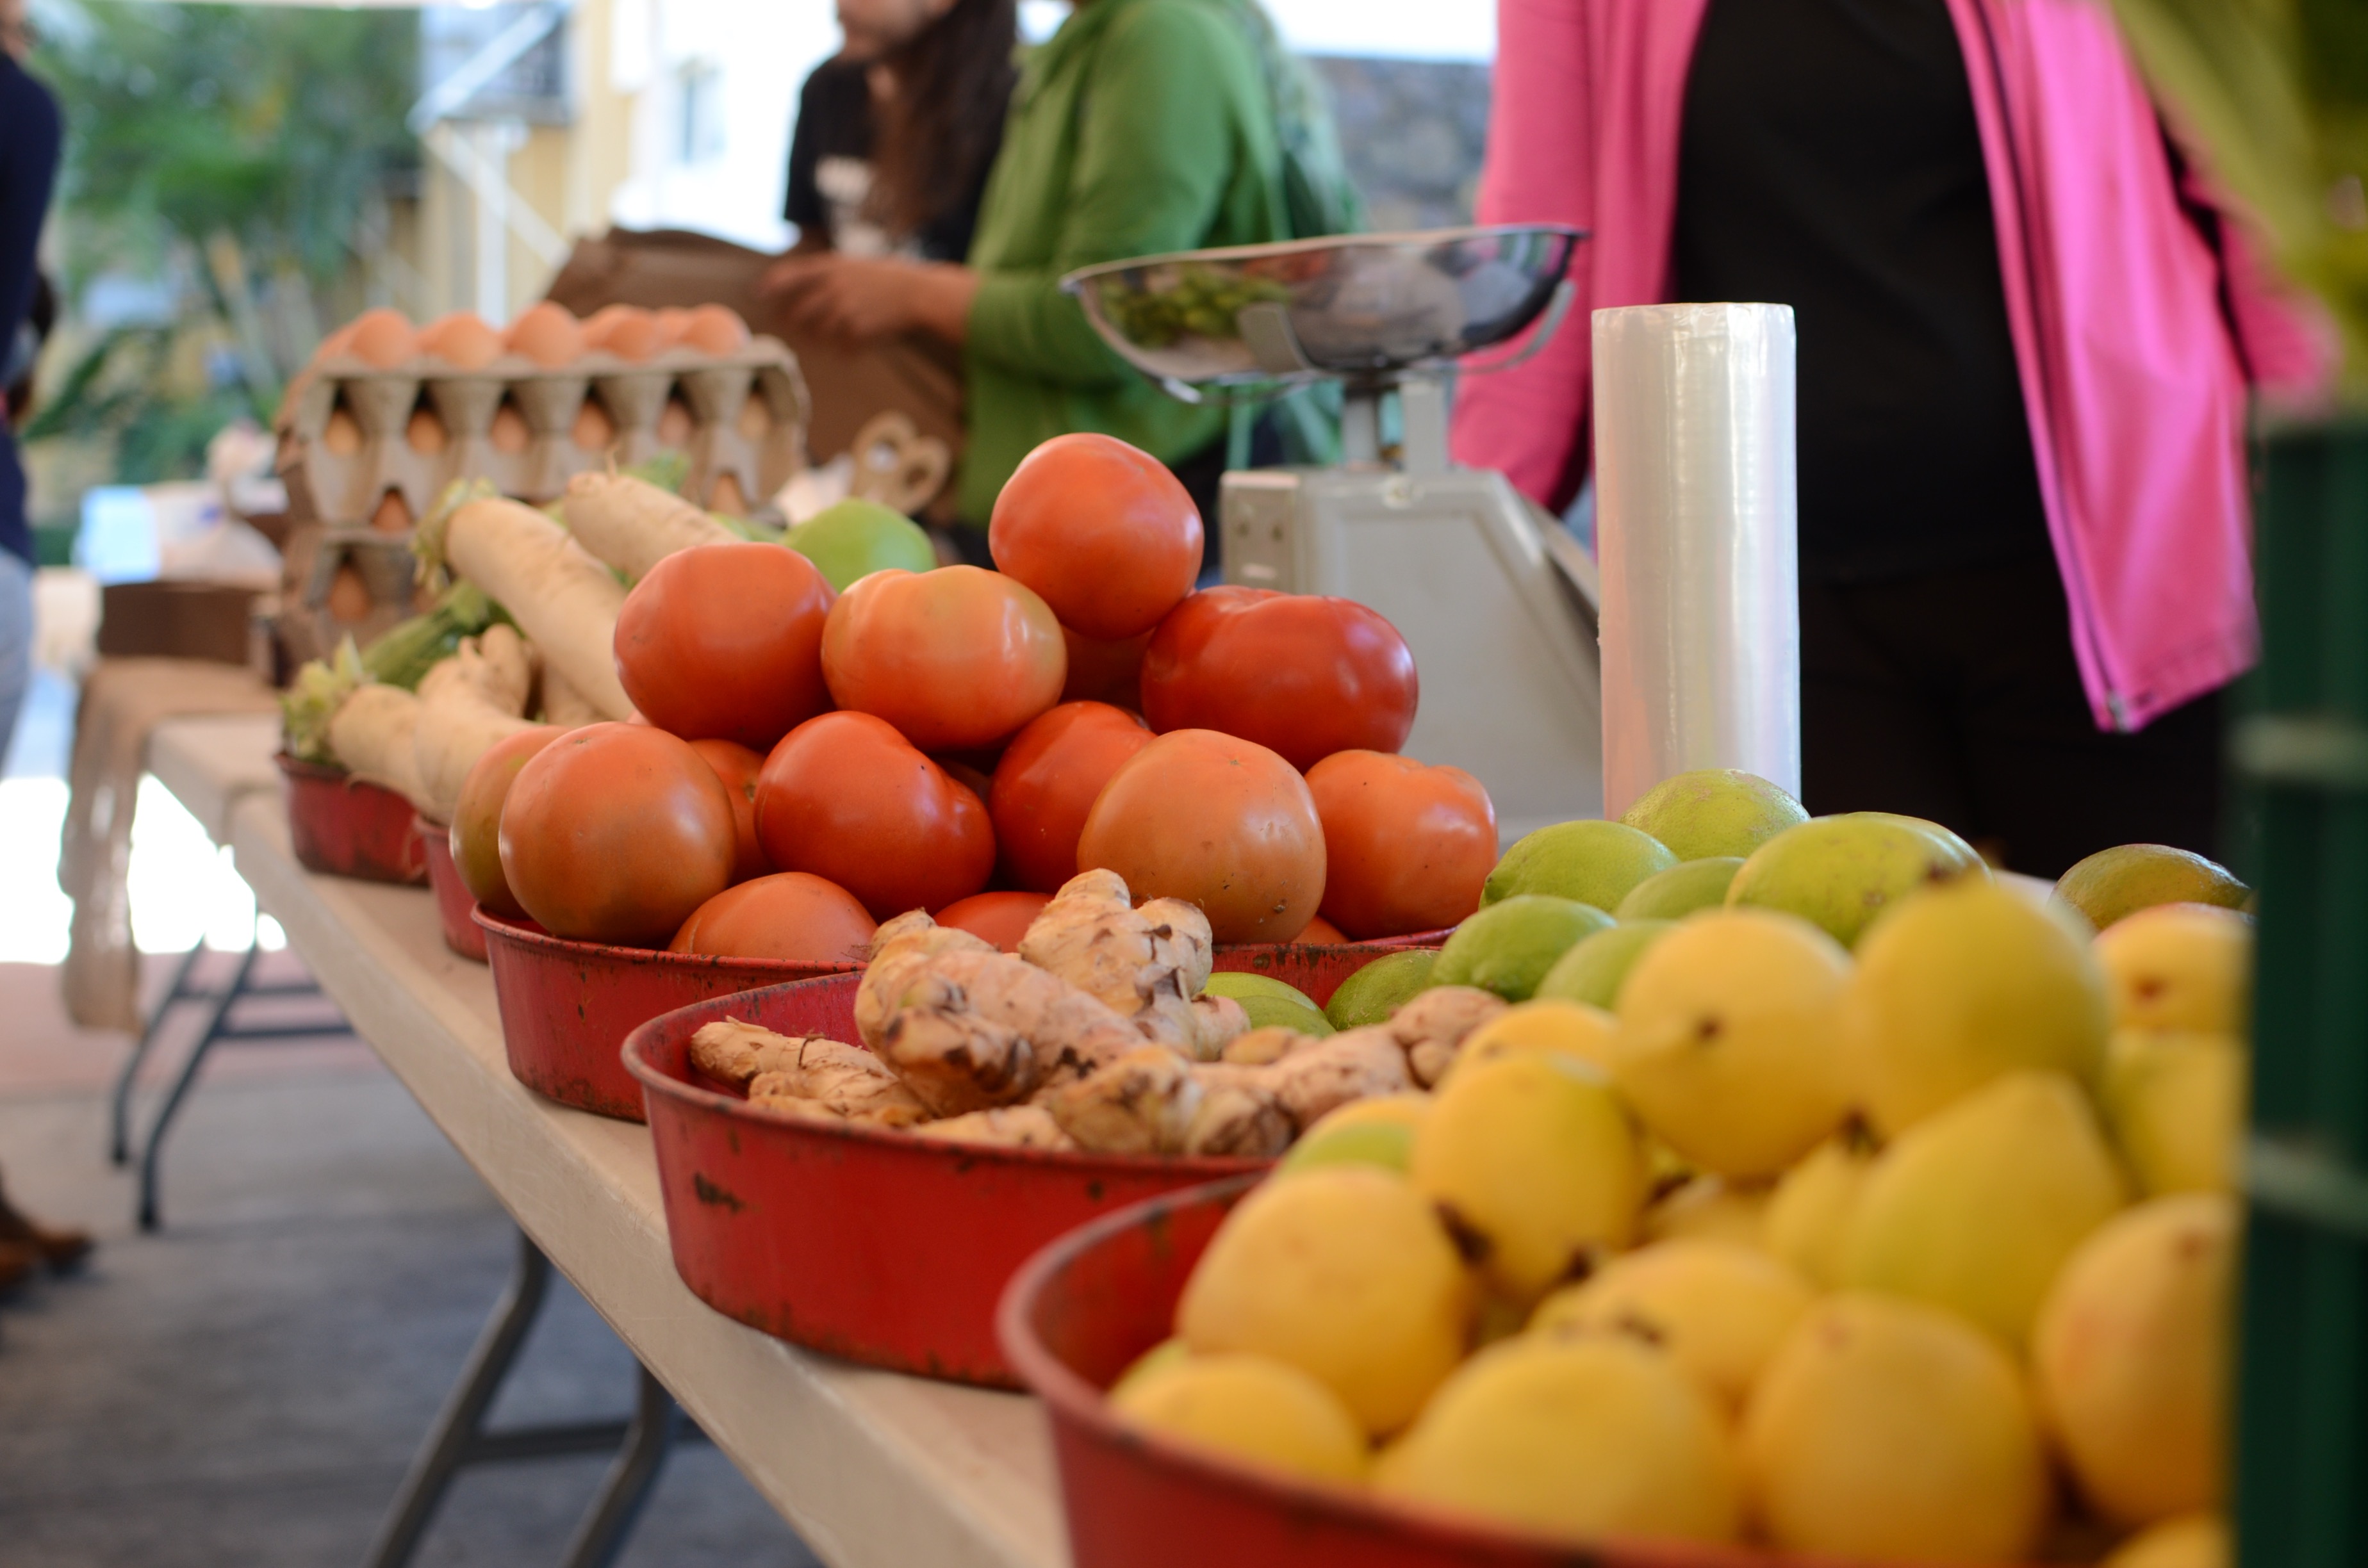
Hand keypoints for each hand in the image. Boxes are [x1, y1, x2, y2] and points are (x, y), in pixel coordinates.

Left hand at [761, 254, 977, 345]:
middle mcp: (831, 286)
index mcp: (830, 266)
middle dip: (790, 322)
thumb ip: (827, 274)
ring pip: (816, 333)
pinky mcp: (855, 329)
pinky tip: (854, 347)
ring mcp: (842, 309)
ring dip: (818, 340)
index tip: (757, 294)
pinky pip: (840, 347)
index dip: (769, 286)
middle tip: (789, 328)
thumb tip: (797, 286)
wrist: (916, 292)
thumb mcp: (853, 265)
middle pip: (796, 312)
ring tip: (827, 340)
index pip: (787, 275)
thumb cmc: (886, 278)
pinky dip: (844, 350)